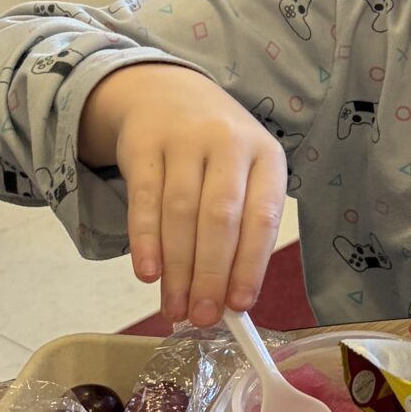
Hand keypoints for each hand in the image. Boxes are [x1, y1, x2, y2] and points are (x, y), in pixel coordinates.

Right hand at [78, 63, 288, 329]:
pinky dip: (145, 241)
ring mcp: (185, 140)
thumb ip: (243, 230)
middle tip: (202, 318)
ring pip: (180, 214)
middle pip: (219, 218)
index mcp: (266, 156)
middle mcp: (228, 143)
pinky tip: (148, 274)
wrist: (169, 93)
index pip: (262, 217)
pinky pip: (144, 200)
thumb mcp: (246, 174)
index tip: (240, 306)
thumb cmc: (218, 152)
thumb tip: (230, 300)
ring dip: (177, 269)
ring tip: (175, 308)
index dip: (250, 265)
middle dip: (211, 275)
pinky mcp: (144, 145)